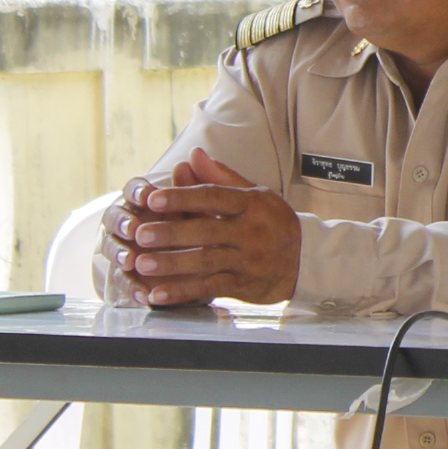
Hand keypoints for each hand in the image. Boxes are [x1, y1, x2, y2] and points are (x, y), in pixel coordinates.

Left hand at [107, 148, 300, 305]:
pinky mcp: (245, 286)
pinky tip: (158, 294)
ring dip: (171, 264)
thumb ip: (221, 177)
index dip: (182, 197)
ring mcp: (249, 260)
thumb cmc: (274, 222)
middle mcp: (251, 231)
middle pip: (206, 231)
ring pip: (206, 261)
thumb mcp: (255, 194)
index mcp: (251, 204)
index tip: (152, 198)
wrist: (307, 259)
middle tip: (139, 234)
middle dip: (170, 233)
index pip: (213, 197)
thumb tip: (193, 154)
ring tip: (141, 263)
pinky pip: (210, 289)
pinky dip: (183, 292)